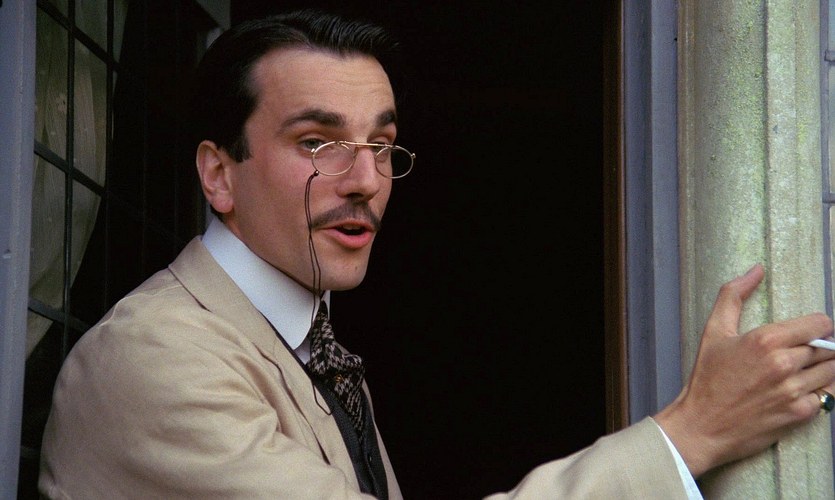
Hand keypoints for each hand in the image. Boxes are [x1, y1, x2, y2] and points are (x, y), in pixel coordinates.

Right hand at [654, 264, 834, 476]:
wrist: (702, 426)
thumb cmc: (706, 379)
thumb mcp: (714, 332)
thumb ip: (733, 296)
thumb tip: (755, 270)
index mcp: (765, 340)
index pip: (819, 324)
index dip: (818, 326)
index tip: (810, 332)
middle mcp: (784, 364)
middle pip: (829, 348)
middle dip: (821, 348)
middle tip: (803, 353)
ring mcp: (794, 390)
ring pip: (832, 371)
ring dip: (823, 369)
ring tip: (803, 371)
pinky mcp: (799, 414)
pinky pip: (828, 397)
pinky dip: (819, 392)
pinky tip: (799, 391)